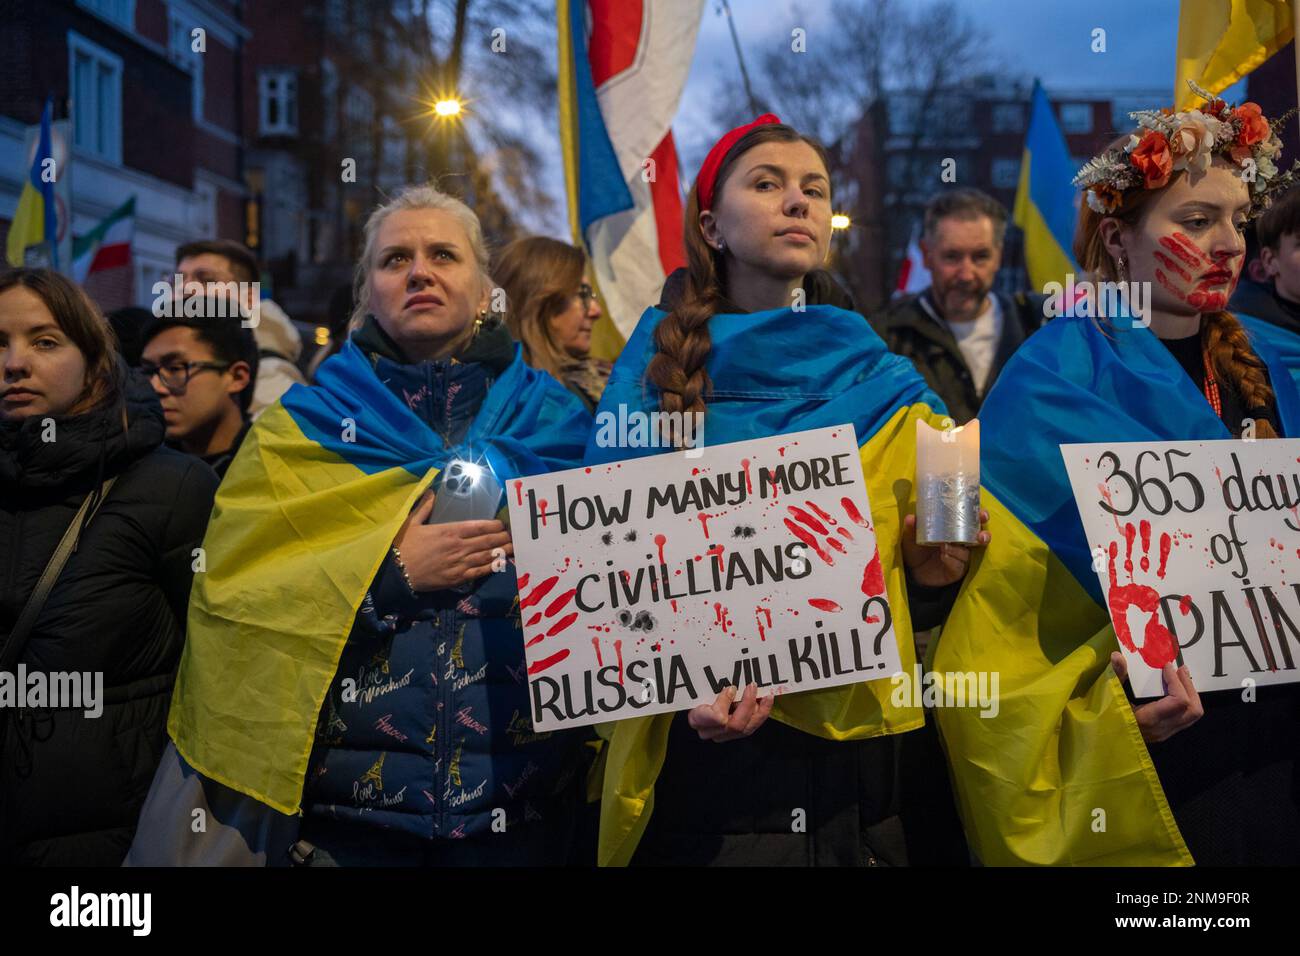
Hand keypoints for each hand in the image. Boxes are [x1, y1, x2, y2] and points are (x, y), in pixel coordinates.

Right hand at [391, 491, 511, 591]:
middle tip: (514, 535)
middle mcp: (458, 546)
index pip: (478, 526)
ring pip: (487, 555)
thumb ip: (424, 507)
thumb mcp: (411, 522)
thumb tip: (430, 491)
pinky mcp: (457, 578)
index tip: (502, 524)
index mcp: (449, 531)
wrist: (396, 572)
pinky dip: (492, 567)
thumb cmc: (403, 546)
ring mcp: (459, 563)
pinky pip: (479, 571)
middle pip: (487, 541)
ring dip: (502, 551)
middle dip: (502, 537)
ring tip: (513, 547)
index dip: (493, 525)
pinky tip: (501, 563)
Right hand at [686, 684, 773, 742]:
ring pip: (745, 729)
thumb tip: (731, 687)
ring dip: (758, 710)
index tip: (731, 688)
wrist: (696, 699)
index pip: (714, 718)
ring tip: (766, 694)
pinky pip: (751, 727)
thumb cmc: (698, 690)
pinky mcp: (734, 734)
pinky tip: (767, 700)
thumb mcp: (702, 686)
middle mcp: (708, 731)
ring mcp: (722, 735)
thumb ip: (712, 687)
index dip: (725, 704)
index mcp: (697, 718)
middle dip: (746, 705)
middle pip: (733, 725)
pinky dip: (761, 713)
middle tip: (752, 686)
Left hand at [900, 510, 989, 586]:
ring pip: (967, 553)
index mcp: (955, 530)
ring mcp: (960, 558)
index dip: (981, 517)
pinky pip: (958, 566)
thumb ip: (911, 528)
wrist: (912, 571)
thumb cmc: (916, 549)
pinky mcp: (956, 571)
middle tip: (980, 535)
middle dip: (984, 535)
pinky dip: (952, 560)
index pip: (973, 522)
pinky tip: (944, 555)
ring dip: (959, 549)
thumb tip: (910, 518)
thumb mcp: (912, 537)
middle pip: (979, 538)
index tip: (982, 514)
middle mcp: (962, 544)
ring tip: (945, 545)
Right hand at [1110, 652, 1203, 742]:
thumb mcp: (1110, 697)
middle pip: (1193, 709)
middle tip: (1179, 670)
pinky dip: (1186, 702)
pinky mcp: (1166, 733)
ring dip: (1191, 694)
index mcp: (1150, 719)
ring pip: (1193, 715)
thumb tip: (1117, 656)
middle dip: (1189, 686)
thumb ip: (1117, 677)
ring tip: (1180, 678)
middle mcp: (1163, 728)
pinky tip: (1175, 691)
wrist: (1106, 745)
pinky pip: (1186, 717)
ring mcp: (1166, 732)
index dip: (1176, 681)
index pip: (1178, 701)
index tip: (1166, 667)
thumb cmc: (1107, 720)